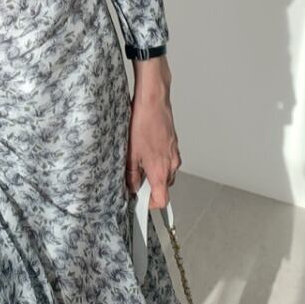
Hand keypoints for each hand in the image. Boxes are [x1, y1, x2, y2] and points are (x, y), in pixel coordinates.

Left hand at [126, 57, 181, 208]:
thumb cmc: (142, 122)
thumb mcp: (130, 152)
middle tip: (133, 177)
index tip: (139, 200)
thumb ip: (131, 174)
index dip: (150, 204)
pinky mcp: (172, 142)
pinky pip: (166, 158)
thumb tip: (132, 187)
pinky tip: (144, 146)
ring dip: (153, 171)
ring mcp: (174, 153)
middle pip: (163, 186)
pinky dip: (157, 158)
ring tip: (137, 157)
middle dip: (149, 186)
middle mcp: (172, 164)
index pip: (162, 200)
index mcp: (161, 170)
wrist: (154, 99)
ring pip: (165, 171)